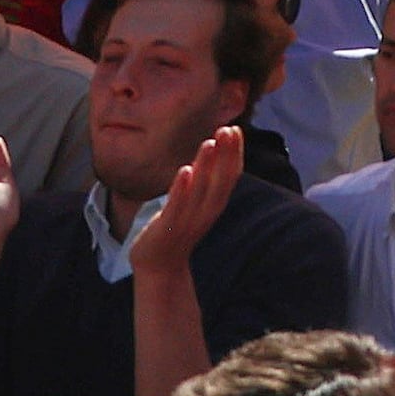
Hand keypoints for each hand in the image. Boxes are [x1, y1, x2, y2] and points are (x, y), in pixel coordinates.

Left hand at [127, 122, 240, 280]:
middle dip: (226, 154)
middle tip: (228, 129)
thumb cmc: (176, 228)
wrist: (159, 266)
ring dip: (206, 165)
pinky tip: (185, 170)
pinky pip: (177, 206)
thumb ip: (204, 181)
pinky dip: (182, 189)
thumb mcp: (195, 203)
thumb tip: (212, 150)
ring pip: (201, 190)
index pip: (231, 175)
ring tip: (209, 142)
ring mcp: (188, 220)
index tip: (235, 129)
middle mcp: (206, 211)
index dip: (235, 152)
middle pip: (222, 180)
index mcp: (214, 204)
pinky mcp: (167, 228)